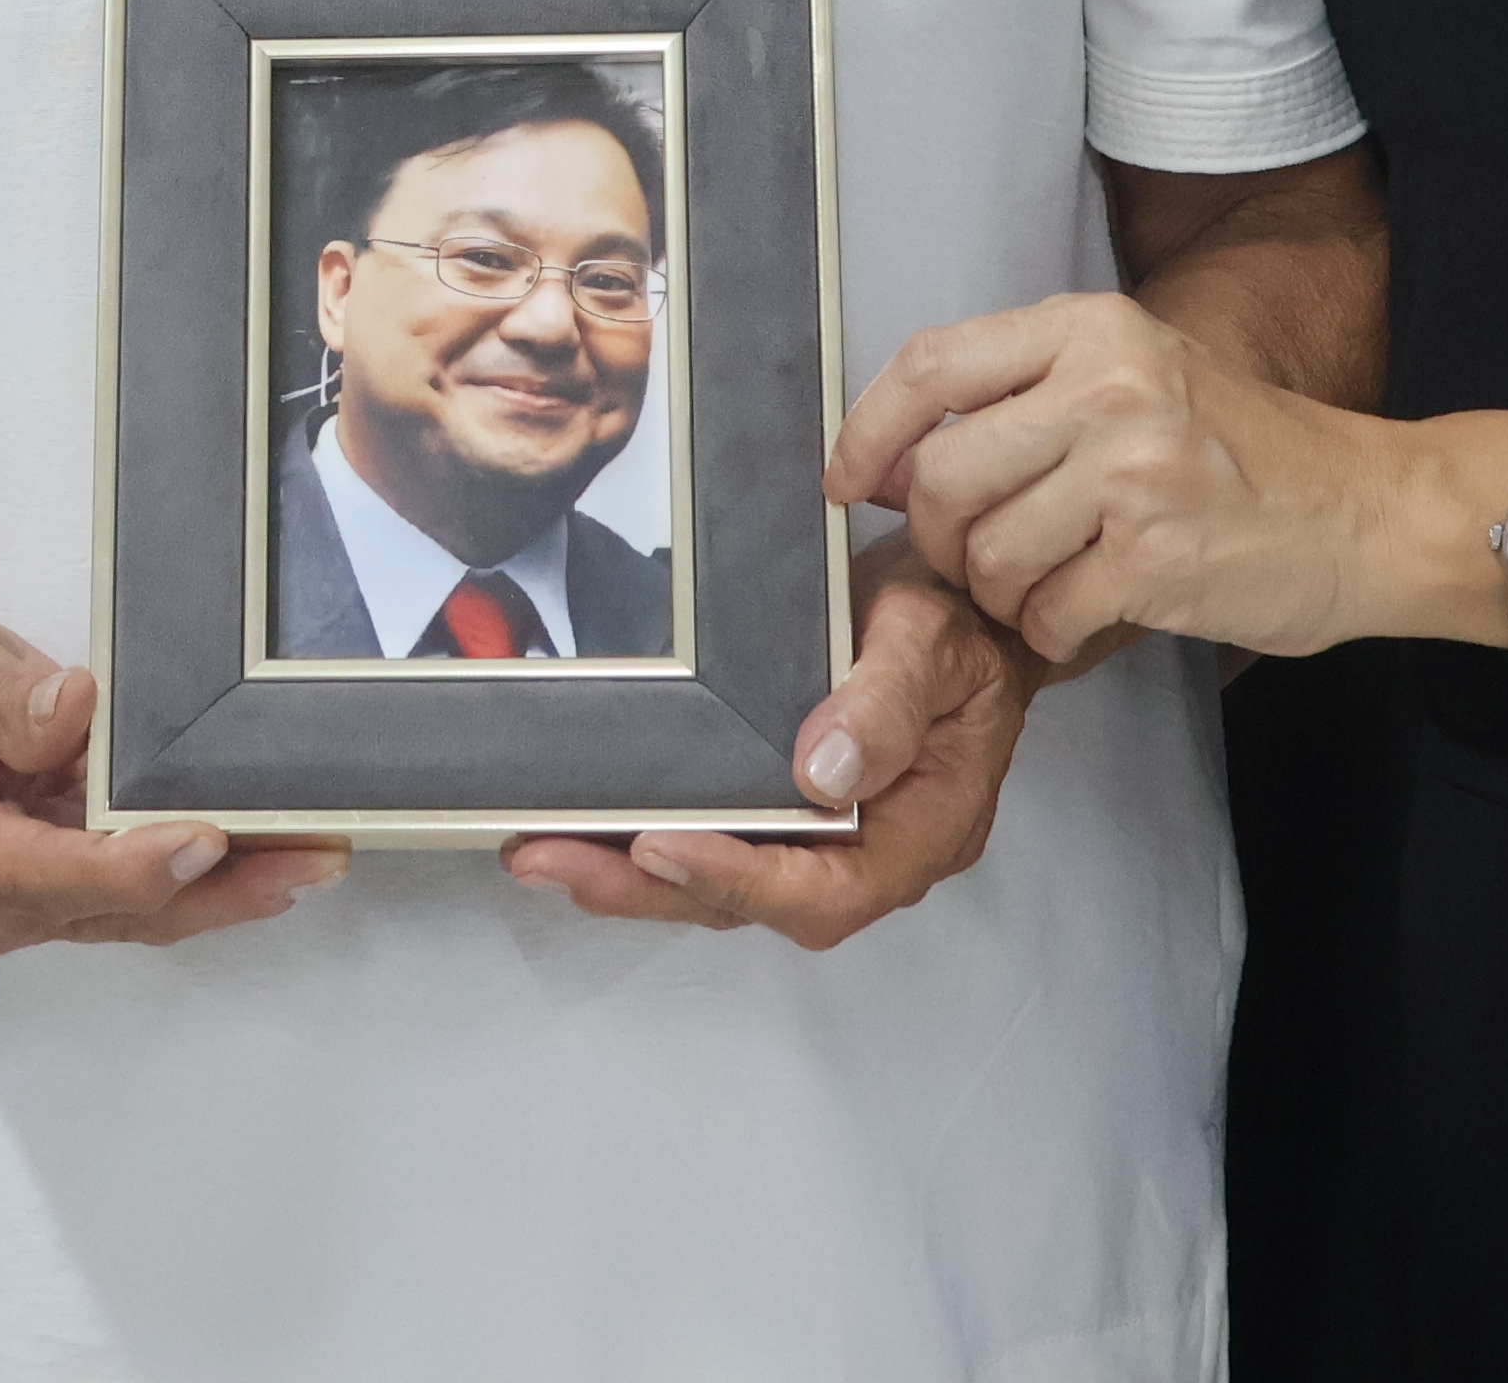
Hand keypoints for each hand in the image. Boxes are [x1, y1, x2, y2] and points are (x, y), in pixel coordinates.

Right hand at [0, 590, 343, 954]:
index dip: (129, 865)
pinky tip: (271, 848)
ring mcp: (31, 899)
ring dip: (230, 887)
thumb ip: (1, 696)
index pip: (46, 874)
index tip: (200, 839)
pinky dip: (210, 870)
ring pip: (143, 911)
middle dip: (215, 888)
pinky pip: (147, 888)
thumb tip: (73, 710)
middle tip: (303, 859)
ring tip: (313, 856)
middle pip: (115, 910)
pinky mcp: (67, 882)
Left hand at [500, 550, 1027, 943]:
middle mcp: (869, 852)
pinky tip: (579, 822)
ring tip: (538, 848)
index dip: (739, 881)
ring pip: (722, 880)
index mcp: (921, 831)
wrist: (969, 605)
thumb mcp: (935, 639)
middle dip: (648, 887)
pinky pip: (716, 838)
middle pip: (753, 903)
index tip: (659, 848)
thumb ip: (887, 701)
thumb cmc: (961, 624)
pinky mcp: (786, 808)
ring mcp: (826, 837)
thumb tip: (824, 772)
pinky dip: (644, 838)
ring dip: (628, 872)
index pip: (825, 889)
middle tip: (551, 858)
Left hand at [830, 292, 1433, 671]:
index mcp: (1090, 331)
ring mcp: (1133, 474)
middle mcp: (1108, 388)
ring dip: (1000, 593)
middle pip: (941, 476)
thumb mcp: (1138, 379)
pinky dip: (1051, 632)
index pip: (930, 366)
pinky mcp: (1156, 560)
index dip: (866, 432)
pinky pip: (1043, 615)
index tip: (847, 482)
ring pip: (984, 555)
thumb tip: (887, 462)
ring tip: (1049, 585)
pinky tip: (1089, 614)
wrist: (1369, 513)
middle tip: (975, 558)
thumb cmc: (1243, 455)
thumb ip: (1024, 401)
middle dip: (938, 538)